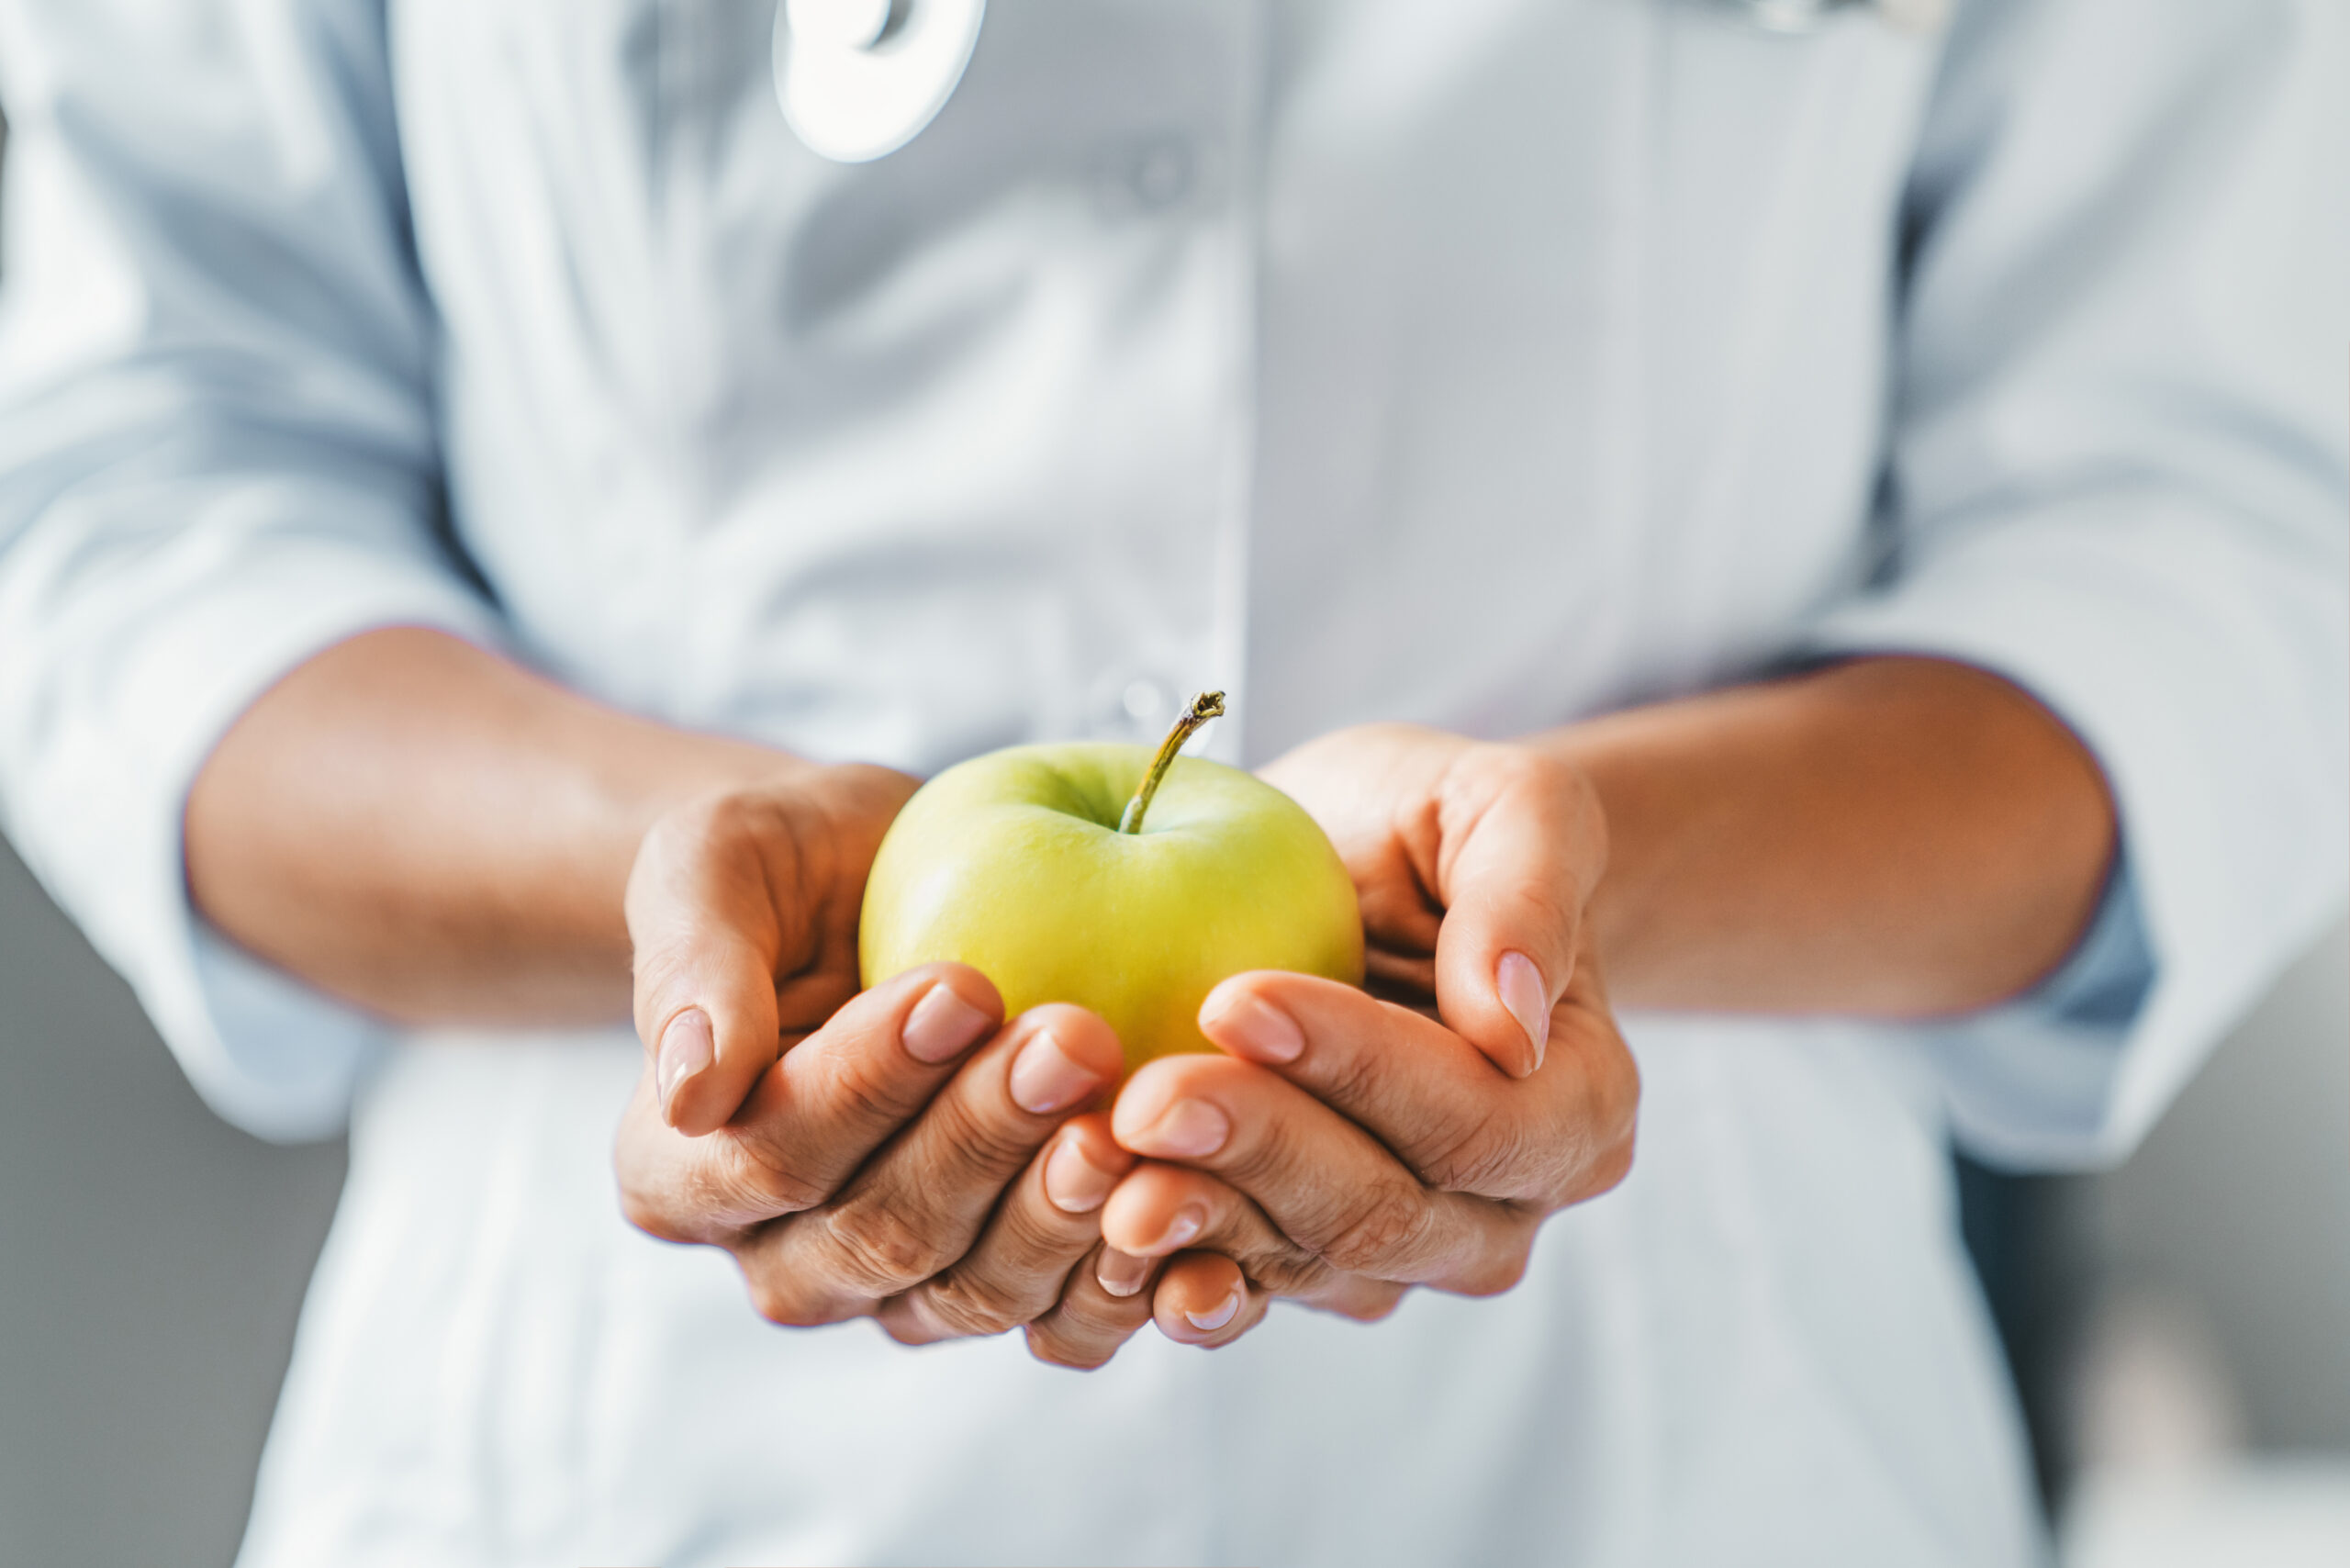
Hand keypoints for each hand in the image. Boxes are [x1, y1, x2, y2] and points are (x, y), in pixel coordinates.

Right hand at [615, 770, 1165, 1366]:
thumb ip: (693, 962)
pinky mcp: (998, 1286)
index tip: (961, 986)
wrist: (886, 885)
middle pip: (883, 1234)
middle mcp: (782, 1252)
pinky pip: (1057, 1316)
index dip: (867, 1084)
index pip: (770, 1154)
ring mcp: (895, 1286)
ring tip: (1128, 1113)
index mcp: (678, 1167)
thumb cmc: (789, 860)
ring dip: (1059, 1206)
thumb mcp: (717, 859)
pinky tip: (1180, 1200)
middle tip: (1074, 1038)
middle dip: (984, 1135)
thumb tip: (690, 1088)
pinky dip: (1121, 1274)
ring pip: (974, 1288)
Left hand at [1105, 725, 1638, 1341]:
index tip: (1236, 997)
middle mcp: (1498, 1211)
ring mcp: (1394, 1255)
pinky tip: (1092, 1232)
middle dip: (1256, 1151)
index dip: (1356, 1069)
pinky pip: (1233, 1288)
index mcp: (1577, 1111)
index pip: (1471, 1117)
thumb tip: (1517, 1020)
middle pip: (1380, 1211)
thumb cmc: (1438, 822)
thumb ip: (1528, 890)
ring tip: (1096, 1168)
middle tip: (1143, 1096)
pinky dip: (1161, 1271)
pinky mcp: (1294, 1263)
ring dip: (1195, 1223)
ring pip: (1297, 1263)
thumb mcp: (1507, 801)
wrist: (1355, 869)